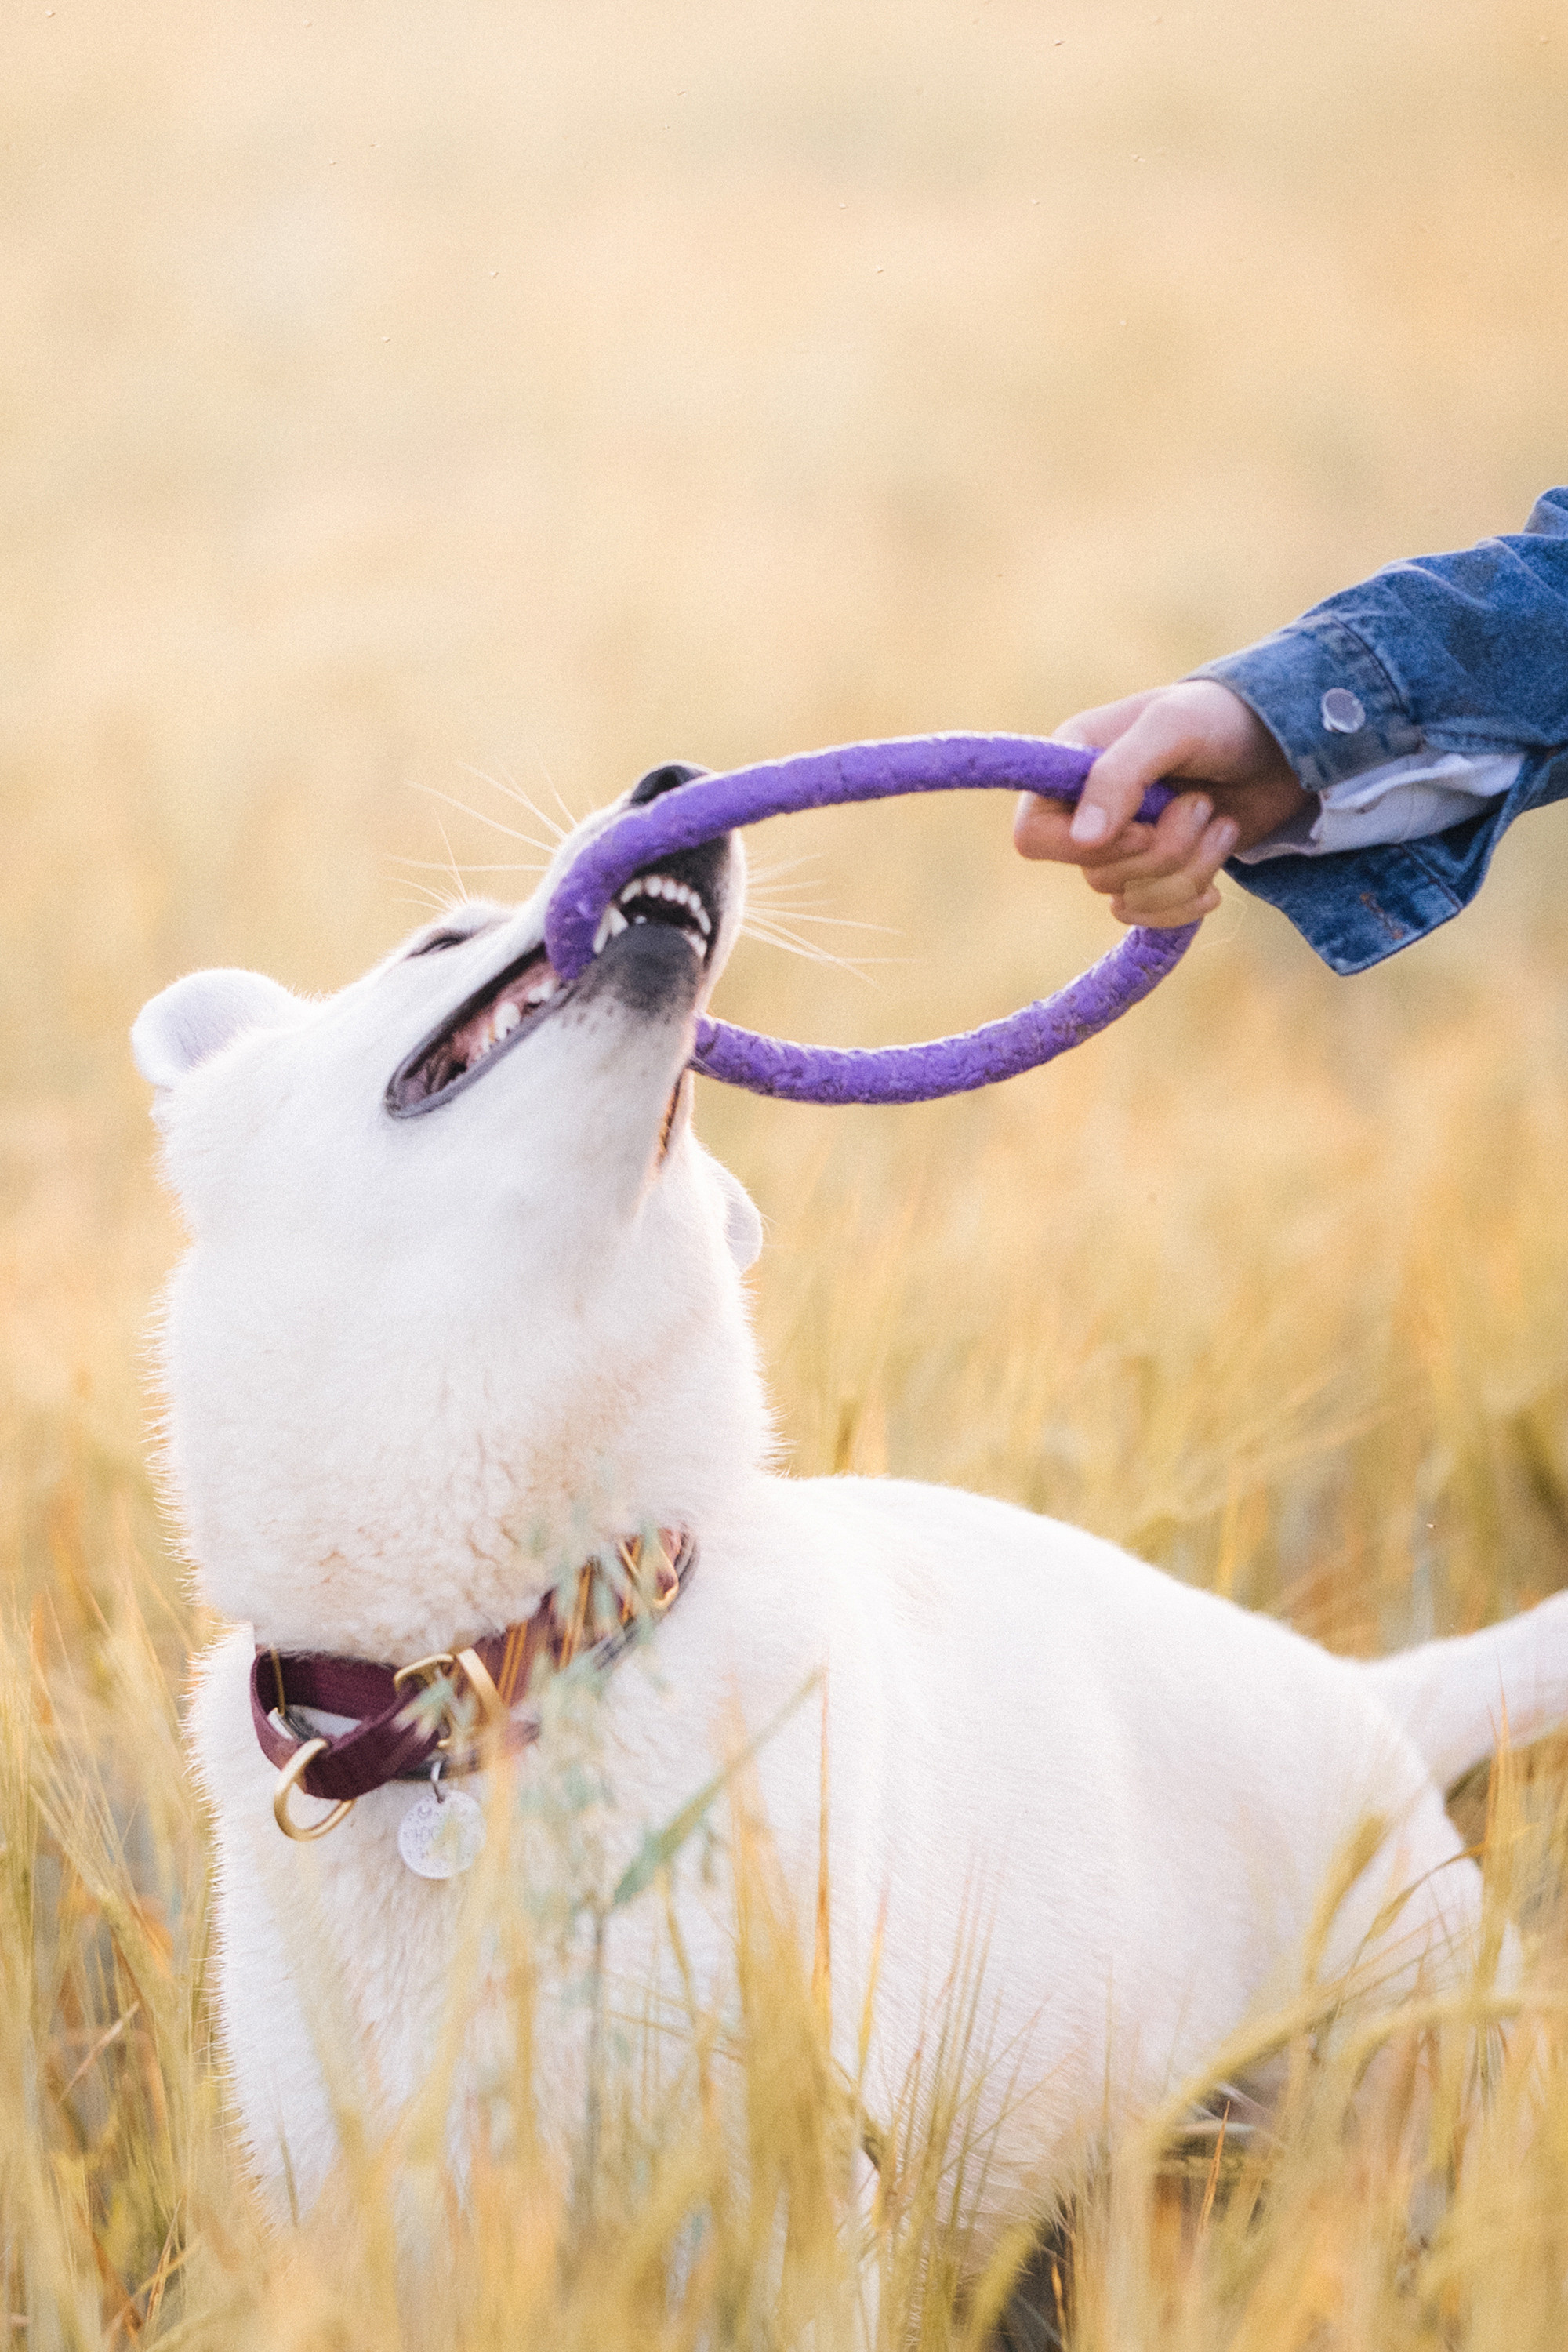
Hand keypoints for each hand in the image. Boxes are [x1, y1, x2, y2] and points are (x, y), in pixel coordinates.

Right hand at [1012, 681, 1312, 926]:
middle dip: (1162, 850)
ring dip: (1188, 868)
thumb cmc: (1225, 718)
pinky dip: (1189, 901)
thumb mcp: (1172, 727)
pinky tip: (1218, 876)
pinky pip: (1149, 916)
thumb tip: (1083, 840)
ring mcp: (1124, 845)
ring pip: (1128, 898)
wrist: (1287, 746)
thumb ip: (1120, 775)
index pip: (1034, 835)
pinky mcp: (1157, 874)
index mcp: (1073, 765)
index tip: (1140, 827)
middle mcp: (1088, 810)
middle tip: (1202, 804)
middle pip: (1094, 874)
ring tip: (1221, 821)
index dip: (1083, 847)